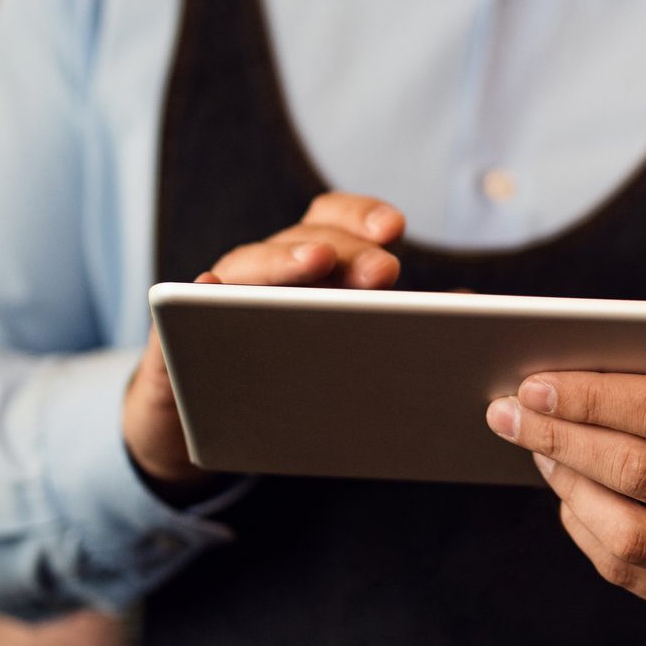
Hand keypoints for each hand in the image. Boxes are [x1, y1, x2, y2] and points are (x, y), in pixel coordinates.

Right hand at [122, 193, 405, 501]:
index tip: (395, 228)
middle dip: (343, 250)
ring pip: (246, 268)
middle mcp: (265, 273)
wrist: (201, 429)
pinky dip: (194, 299)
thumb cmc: (290, 379)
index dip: (361, 216)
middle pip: (301, 242)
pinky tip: (208, 294)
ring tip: (310, 263)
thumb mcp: (348, 354)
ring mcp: (218, 301)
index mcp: (311, 268)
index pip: (335, 221)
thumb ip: (398, 325)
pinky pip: (181, 315)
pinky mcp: (176, 339)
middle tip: (380, 268)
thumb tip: (469, 307)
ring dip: (280, 262)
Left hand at [485, 299, 645, 617]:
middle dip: (563, 438)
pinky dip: (585, 529)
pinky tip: (568, 490)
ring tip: (536, 447)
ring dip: (568, 486)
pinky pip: (631, 571)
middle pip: (642, 473)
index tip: (536, 382)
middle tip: (508, 411)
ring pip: (631, 533)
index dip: (596, 398)